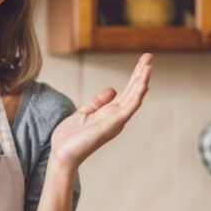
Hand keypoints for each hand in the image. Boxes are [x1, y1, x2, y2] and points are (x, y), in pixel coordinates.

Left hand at [49, 53, 151, 171]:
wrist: (61, 154)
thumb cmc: (70, 138)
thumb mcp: (84, 113)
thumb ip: (98, 102)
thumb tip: (113, 89)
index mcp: (110, 114)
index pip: (126, 92)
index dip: (134, 76)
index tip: (142, 62)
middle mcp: (116, 117)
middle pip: (132, 91)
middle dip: (141, 73)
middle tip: (149, 55)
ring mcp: (116, 121)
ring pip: (134, 97)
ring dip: (142, 80)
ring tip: (149, 64)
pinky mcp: (113, 124)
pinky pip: (129, 106)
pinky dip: (138, 93)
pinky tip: (143, 81)